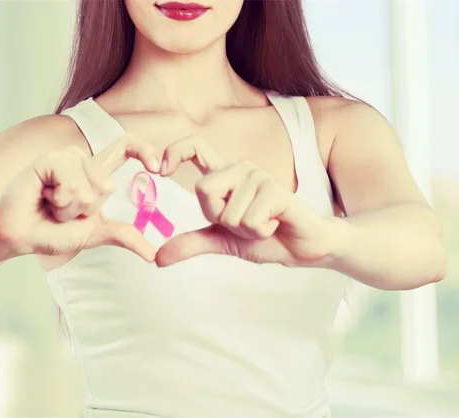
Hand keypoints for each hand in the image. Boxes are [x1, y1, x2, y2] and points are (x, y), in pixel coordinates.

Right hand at [0, 134, 159, 260]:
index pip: (125, 148)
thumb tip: (153, 255)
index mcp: (94, 173)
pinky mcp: (47, 159)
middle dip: (84, 210)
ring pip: (89, 184)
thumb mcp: (94, 233)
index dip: (143, 150)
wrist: (19, 236)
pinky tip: (42, 196)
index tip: (157, 168)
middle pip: (105, 183)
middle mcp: (81, 160)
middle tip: (61, 210)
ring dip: (70, 207)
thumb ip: (123, 236)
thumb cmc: (51, 231)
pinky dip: (59, 199)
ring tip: (50, 205)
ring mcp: (64, 157)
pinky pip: (70, 180)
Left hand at [155, 136, 336, 266]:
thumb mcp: (221, 242)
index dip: (176, 152)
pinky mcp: (276, 190)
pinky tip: (274, 224)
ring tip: (263, 224)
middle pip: (203, 189)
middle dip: (219, 218)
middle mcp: (240, 170)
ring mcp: (259, 176)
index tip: (160, 170)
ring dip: (243, 230)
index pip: (196, 148)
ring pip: (227, 212)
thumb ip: (191, 244)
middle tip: (243, 223)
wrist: (302, 248)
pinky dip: (259, 232)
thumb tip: (157, 258)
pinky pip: (249, 219)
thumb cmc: (266, 239)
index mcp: (225, 176)